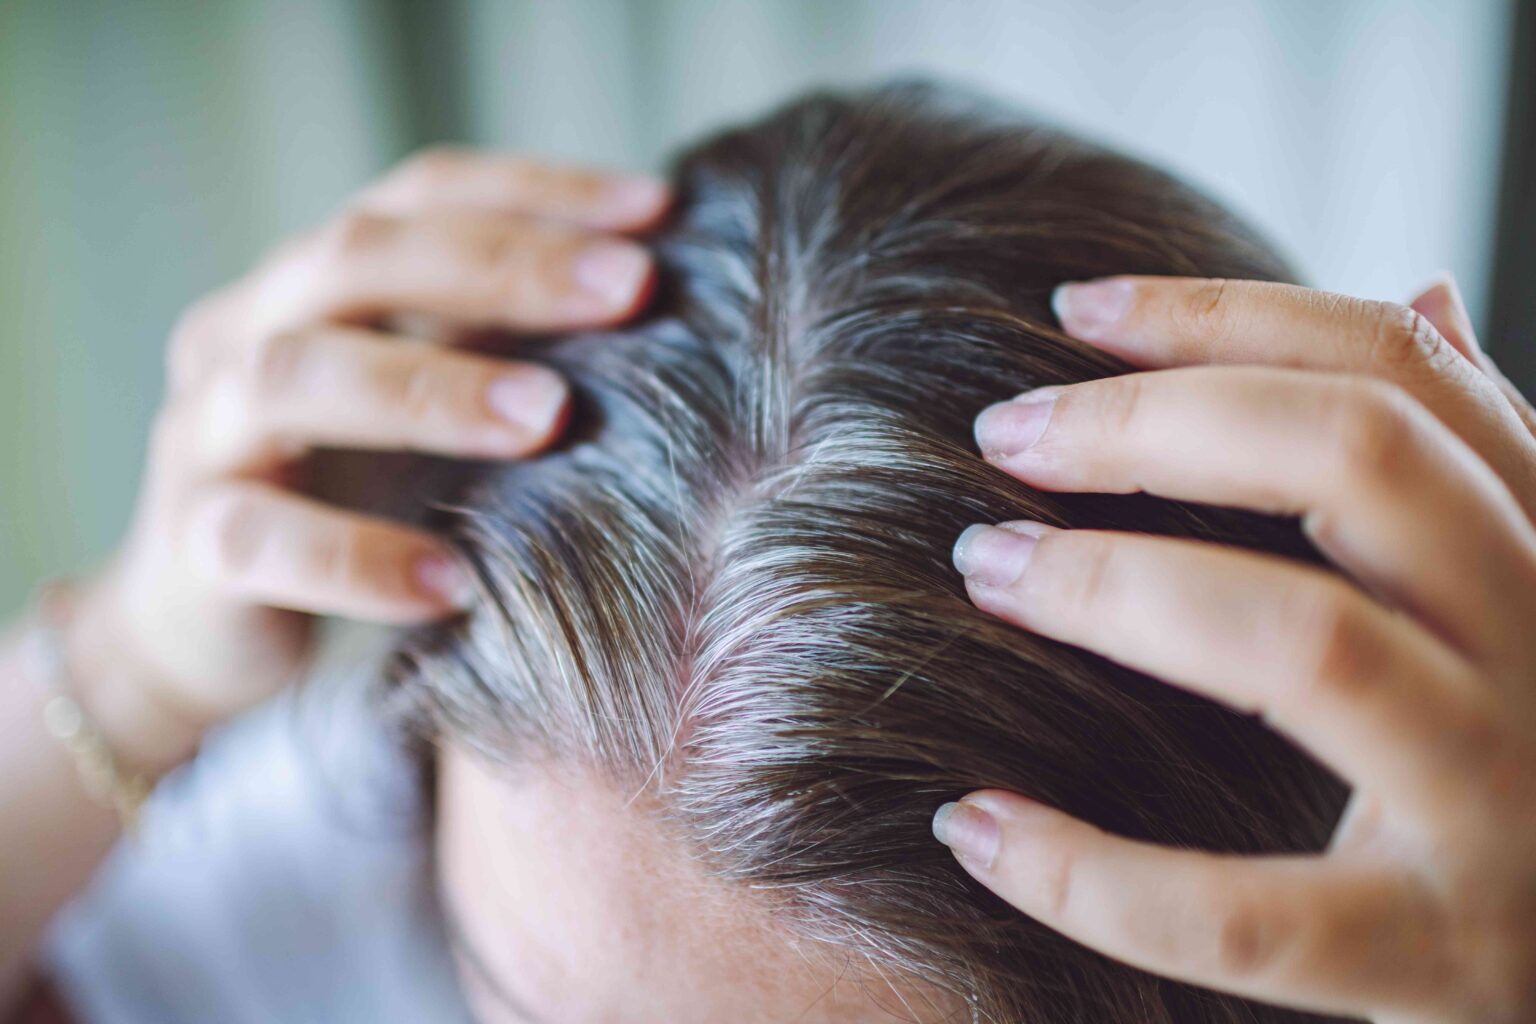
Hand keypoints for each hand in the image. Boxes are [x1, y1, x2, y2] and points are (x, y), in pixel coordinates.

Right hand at [73, 150, 668, 768]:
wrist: (207, 627)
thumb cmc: (352, 498)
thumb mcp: (427, 407)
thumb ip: (501, 349)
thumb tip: (659, 305)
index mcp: (314, 283)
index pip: (420, 197)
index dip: (537, 192)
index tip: (660, 210)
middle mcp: (250, 333)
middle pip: (359, 257)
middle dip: (502, 266)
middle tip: (630, 288)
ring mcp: (208, 433)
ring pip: (297, 375)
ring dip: (430, 389)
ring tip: (549, 417)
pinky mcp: (196, 545)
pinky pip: (263, 540)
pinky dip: (358, 559)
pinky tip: (454, 586)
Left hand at [938, 274, 1535, 1022]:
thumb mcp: (1530, 589)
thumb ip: (1475, 462)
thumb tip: (1419, 294)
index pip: (1400, 369)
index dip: (1223, 314)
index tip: (1072, 307)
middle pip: (1357, 458)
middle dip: (1148, 424)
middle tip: (1002, 435)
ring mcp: (1510, 803)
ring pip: (1307, 642)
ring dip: (1109, 587)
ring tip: (982, 568)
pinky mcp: (1451, 953)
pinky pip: (1247, 917)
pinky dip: (1088, 871)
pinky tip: (972, 823)